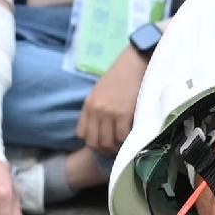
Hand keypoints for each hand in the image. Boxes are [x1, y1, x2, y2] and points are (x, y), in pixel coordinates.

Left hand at [77, 39, 150, 160]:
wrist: (132, 65)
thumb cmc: (118, 78)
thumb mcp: (99, 92)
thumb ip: (96, 109)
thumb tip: (98, 128)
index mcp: (88, 105)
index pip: (81, 134)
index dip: (91, 141)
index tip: (101, 141)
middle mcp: (96, 111)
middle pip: (93, 142)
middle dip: (103, 149)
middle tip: (113, 148)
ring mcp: (109, 113)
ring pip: (107, 143)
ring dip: (115, 148)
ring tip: (122, 144)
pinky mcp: (123, 114)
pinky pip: (122, 136)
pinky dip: (126, 141)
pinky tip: (131, 137)